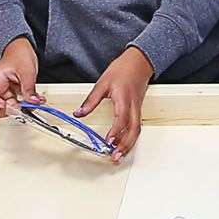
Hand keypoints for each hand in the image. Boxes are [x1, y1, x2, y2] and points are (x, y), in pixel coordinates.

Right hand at [0, 37, 40, 118]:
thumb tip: (32, 102)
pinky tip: (35, 100)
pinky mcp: (15, 93)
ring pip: (9, 107)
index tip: (4, 104)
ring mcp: (6, 91)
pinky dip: (28, 104)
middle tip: (20, 107)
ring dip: (22, 108)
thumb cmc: (19, 53)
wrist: (23, 48)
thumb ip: (29, 89)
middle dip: (8, 110)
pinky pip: (19, 103)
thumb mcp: (26, 71)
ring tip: (33, 102)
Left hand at [79, 45, 153, 160]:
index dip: (116, 131)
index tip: (108, 141)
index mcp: (124, 99)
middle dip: (125, 146)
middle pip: (133, 130)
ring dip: (129, 145)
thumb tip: (79, 113)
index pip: (121, 118)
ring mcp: (137, 109)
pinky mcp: (138, 110)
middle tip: (115, 157)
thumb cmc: (123, 70)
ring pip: (137, 131)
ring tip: (119, 156)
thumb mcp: (102, 83)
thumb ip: (91, 100)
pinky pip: (137, 127)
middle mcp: (133, 106)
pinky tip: (125, 145)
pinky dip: (131, 138)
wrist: (139, 62)